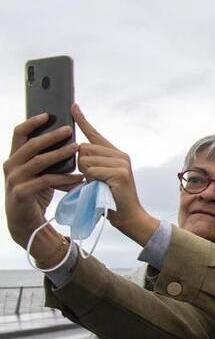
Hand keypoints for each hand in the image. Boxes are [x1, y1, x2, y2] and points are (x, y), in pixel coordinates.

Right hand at [4, 115, 82, 256]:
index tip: (48, 114)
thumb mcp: (39, 172)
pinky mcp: (22, 193)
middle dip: (51, 136)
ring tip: (76, 148)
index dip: (32, 122)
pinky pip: (45, 181)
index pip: (19, 134)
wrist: (26, 223)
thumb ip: (45, 158)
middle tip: (69, 130)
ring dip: (59, 154)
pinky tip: (78, 177)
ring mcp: (14, 180)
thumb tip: (67, 140)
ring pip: (38, 161)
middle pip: (30, 145)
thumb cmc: (35, 193)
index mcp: (14, 158)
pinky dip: (63, 178)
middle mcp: (11, 166)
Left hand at [73, 105, 158, 245]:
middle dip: (81, 164)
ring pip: (85, 158)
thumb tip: (72, 151)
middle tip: (92, 180)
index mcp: (115, 154)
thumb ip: (88, 163)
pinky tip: (100, 186)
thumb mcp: (96, 177)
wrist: (128, 217)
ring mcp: (122, 163)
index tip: (73, 106)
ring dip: (85, 173)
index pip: (94, 134)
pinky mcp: (120, 173)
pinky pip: (91, 169)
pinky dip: (91, 179)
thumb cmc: (109, 199)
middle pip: (84, 147)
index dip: (83, 120)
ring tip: (97, 184)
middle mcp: (120, 154)